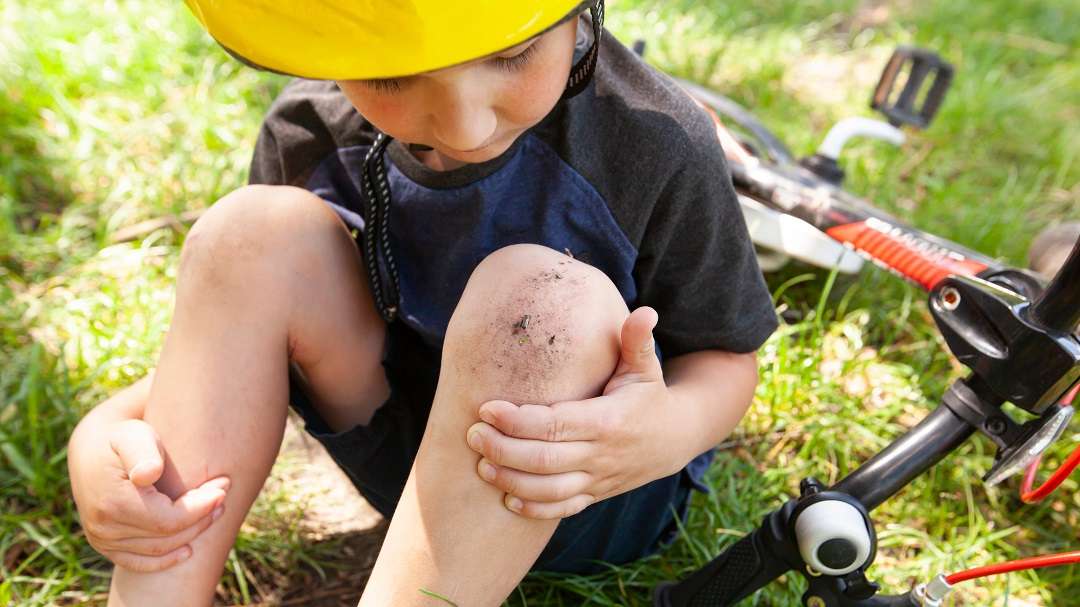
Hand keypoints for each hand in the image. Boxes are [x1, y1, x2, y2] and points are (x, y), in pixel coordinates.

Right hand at [69, 415, 229, 570]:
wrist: (93, 449)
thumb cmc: (122, 439)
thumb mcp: (133, 436)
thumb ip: (142, 452)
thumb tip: (148, 474)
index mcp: (113, 503)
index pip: (169, 520)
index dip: (200, 509)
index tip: (223, 488)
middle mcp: (104, 528)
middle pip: (167, 536)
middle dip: (201, 518)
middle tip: (223, 496)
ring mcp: (102, 540)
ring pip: (158, 550)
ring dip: (191, 535)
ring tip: (215, 511)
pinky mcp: (104, 546)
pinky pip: (138, 563)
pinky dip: (164, 561)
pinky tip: (188, 550)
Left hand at [466, 307, 682, 518]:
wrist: (674, 439)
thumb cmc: (648, 395)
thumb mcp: (645, 367)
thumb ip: (637, 341)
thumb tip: (644, 311)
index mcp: (608, 420)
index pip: (555, 425)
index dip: (517, 420)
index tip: (486, 408)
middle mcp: (602, 454)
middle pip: (544, 460)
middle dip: (502, 449)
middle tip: (472, 434)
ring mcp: (598, 478)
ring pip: (549, 490)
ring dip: (511, 480)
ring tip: (481, 465)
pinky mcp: (595, 494)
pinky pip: (561, 509)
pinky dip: (533, 508)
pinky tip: (507, 498)